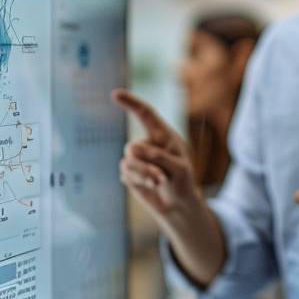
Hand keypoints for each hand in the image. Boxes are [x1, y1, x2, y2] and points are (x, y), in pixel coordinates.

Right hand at [113, 89, 206, 227]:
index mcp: (163, 135)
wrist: (178, 205)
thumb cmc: (183, 182)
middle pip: (133, 147)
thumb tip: (133, 150)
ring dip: (143, 175)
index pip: (145, 114)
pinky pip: (126, 175)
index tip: (115, 94)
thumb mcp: (179, 169)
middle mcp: (147, 143)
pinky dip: (139, 182)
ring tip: (159, 182)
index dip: (131, 102)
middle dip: (145, 165)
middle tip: (161, 176)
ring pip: (128, 163)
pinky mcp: (130, 173)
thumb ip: (159, 157)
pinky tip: (152, 186)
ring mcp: (137, 158)